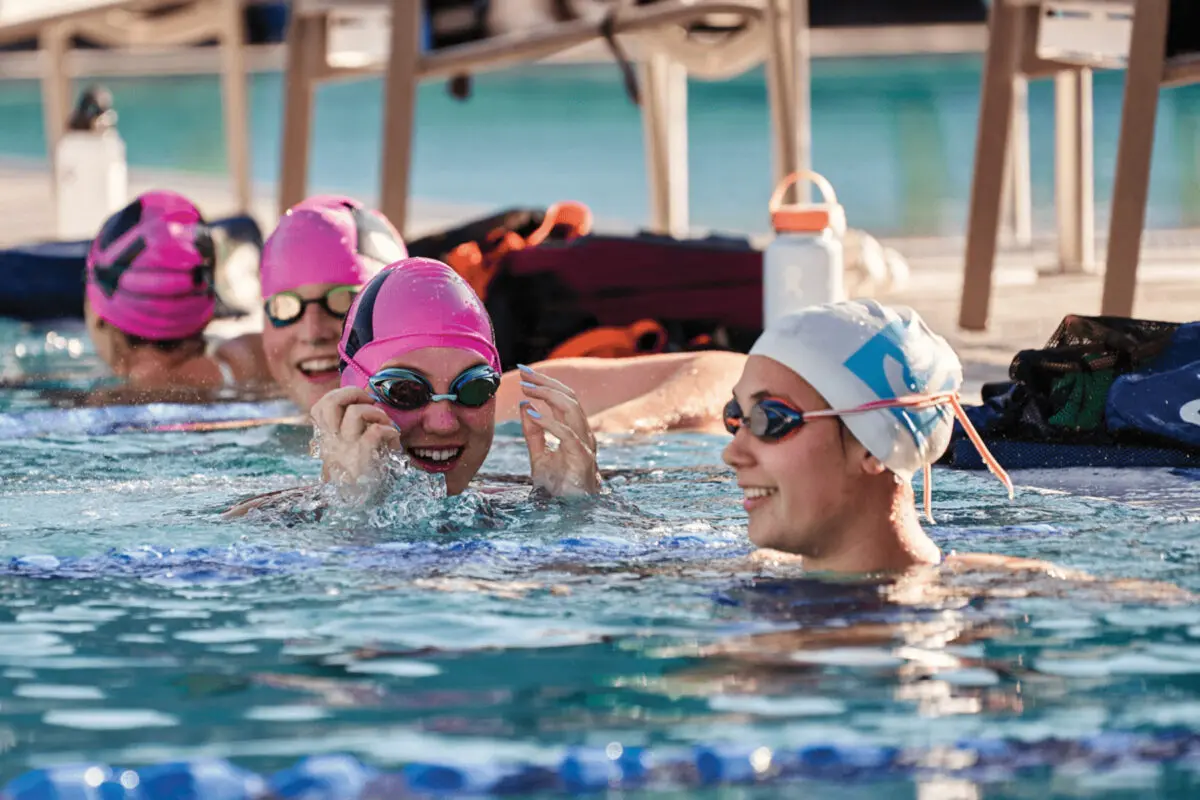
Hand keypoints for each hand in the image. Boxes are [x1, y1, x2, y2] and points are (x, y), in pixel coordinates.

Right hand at [310, 386, 401, 497]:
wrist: (367, 512)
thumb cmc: (365, 481)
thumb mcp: (351, 459)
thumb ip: (351, 438)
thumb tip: (369, 411)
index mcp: (328, 441)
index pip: (318, 408)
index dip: (339, 396)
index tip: (358, 401)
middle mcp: (332, 444)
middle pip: (329, 403)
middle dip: (352, 393)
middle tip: (369, 402)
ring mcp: (345, 451)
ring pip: (355, 413)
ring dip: (376, 413)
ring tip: (386, 424)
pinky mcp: (362, 458)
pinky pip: (375, 431)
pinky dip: (389, 430)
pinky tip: (394, 438)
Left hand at [517, 365, 600, 496]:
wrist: (568, 514)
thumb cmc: (558, 488)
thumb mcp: (539, 456)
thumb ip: (533, 432)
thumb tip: (525, 406)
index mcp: (574, 431)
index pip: (564, 398)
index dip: (546, 383)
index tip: (524, 373)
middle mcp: (582, 434)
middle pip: (569, 397)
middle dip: (546, 382)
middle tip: (524, 373)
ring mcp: (585, 445)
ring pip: (572, 409)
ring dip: (548, 395)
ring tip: (527, 389)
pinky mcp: (582, 459)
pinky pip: (567, 434)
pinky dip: (549, 421)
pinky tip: (532, 413)